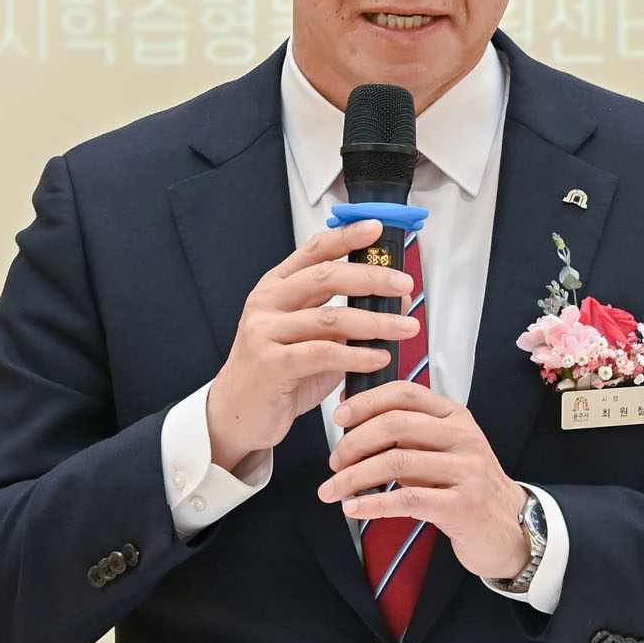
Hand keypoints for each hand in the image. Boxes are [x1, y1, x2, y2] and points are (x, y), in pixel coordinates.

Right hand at [206, 219, 418, 472]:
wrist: (238, 413)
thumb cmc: (280, 373)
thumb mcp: (315, 338)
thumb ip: (349, 318)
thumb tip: (397, 297)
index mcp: (277, 286)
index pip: (314, 251)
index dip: (346, 236)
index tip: (377, 229)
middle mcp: (268, 302)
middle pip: (326, 277)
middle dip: (371, 277)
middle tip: (404, 284)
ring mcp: (265, 331)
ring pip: (329, 317)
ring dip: (375, 322)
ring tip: (405, 327)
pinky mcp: (271, 364)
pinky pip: (321, 353)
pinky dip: (356, 356)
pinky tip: (379, 358)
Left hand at [317, 381, 531, 580]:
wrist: (510, 529)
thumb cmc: (464, 488)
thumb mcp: (441, 452)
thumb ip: (408, 436)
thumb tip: (352, 422)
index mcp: (455, 416)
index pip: (405, 393)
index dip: (366, 401)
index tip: (338, 417)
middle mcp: (463, 437)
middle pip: (396, 424)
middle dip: (354, 443)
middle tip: (334, 463)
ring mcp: (467, 470)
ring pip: (397, 462)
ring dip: (354, 477)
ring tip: (332, 490)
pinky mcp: (463, 505)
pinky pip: (408, 500)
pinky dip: (373, 503)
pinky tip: (352, 508)